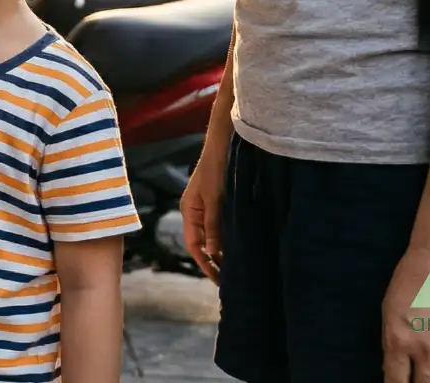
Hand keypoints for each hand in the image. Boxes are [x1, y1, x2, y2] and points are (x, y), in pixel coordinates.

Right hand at [182, 139, 226, 281]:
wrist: (223, 146)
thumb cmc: (216, 169)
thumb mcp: (215, 198)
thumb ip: (213, 224)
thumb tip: (211, 252)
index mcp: (189, 212)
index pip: (194, 245)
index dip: (205, 264)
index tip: (218, 280)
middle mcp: (196, 213)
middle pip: (202, 244)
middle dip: (214, 263)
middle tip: (230, 283)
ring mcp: (207, 209)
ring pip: (213, 237)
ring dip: (222, 252)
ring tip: (237, 270)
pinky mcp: (219, 205)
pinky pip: (221, 228)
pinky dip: (228, 240)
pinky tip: (240, 248)